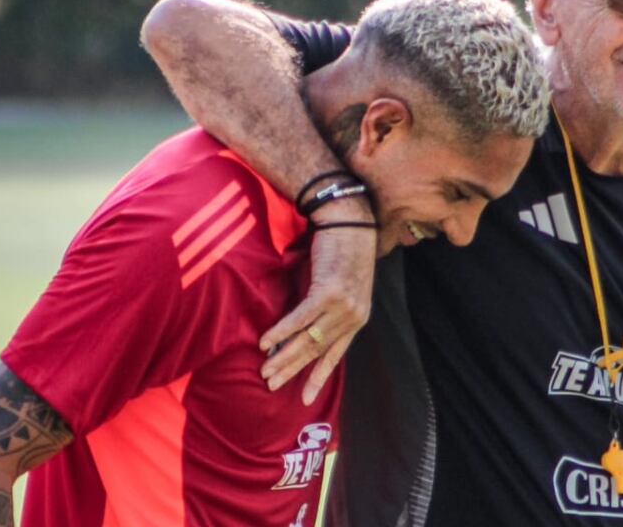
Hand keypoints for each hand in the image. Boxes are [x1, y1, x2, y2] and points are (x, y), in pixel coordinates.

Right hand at [260, 200, 377, 404]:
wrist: (350, 221)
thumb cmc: (342, 249)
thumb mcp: (339, 284)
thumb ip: (326, 307)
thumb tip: (302, 325)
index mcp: (357, 318)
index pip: (335, 355)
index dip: (319, 377)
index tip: (306, 399)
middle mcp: (352, 316)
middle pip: (318, 351)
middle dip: (293, 370)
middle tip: (272, 385)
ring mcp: (343, 306)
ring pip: (309, 339)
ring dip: (284, 356)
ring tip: (265, 369)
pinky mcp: (329, 292)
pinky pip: (301, 319)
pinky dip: (282, 332)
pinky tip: (266, 342)